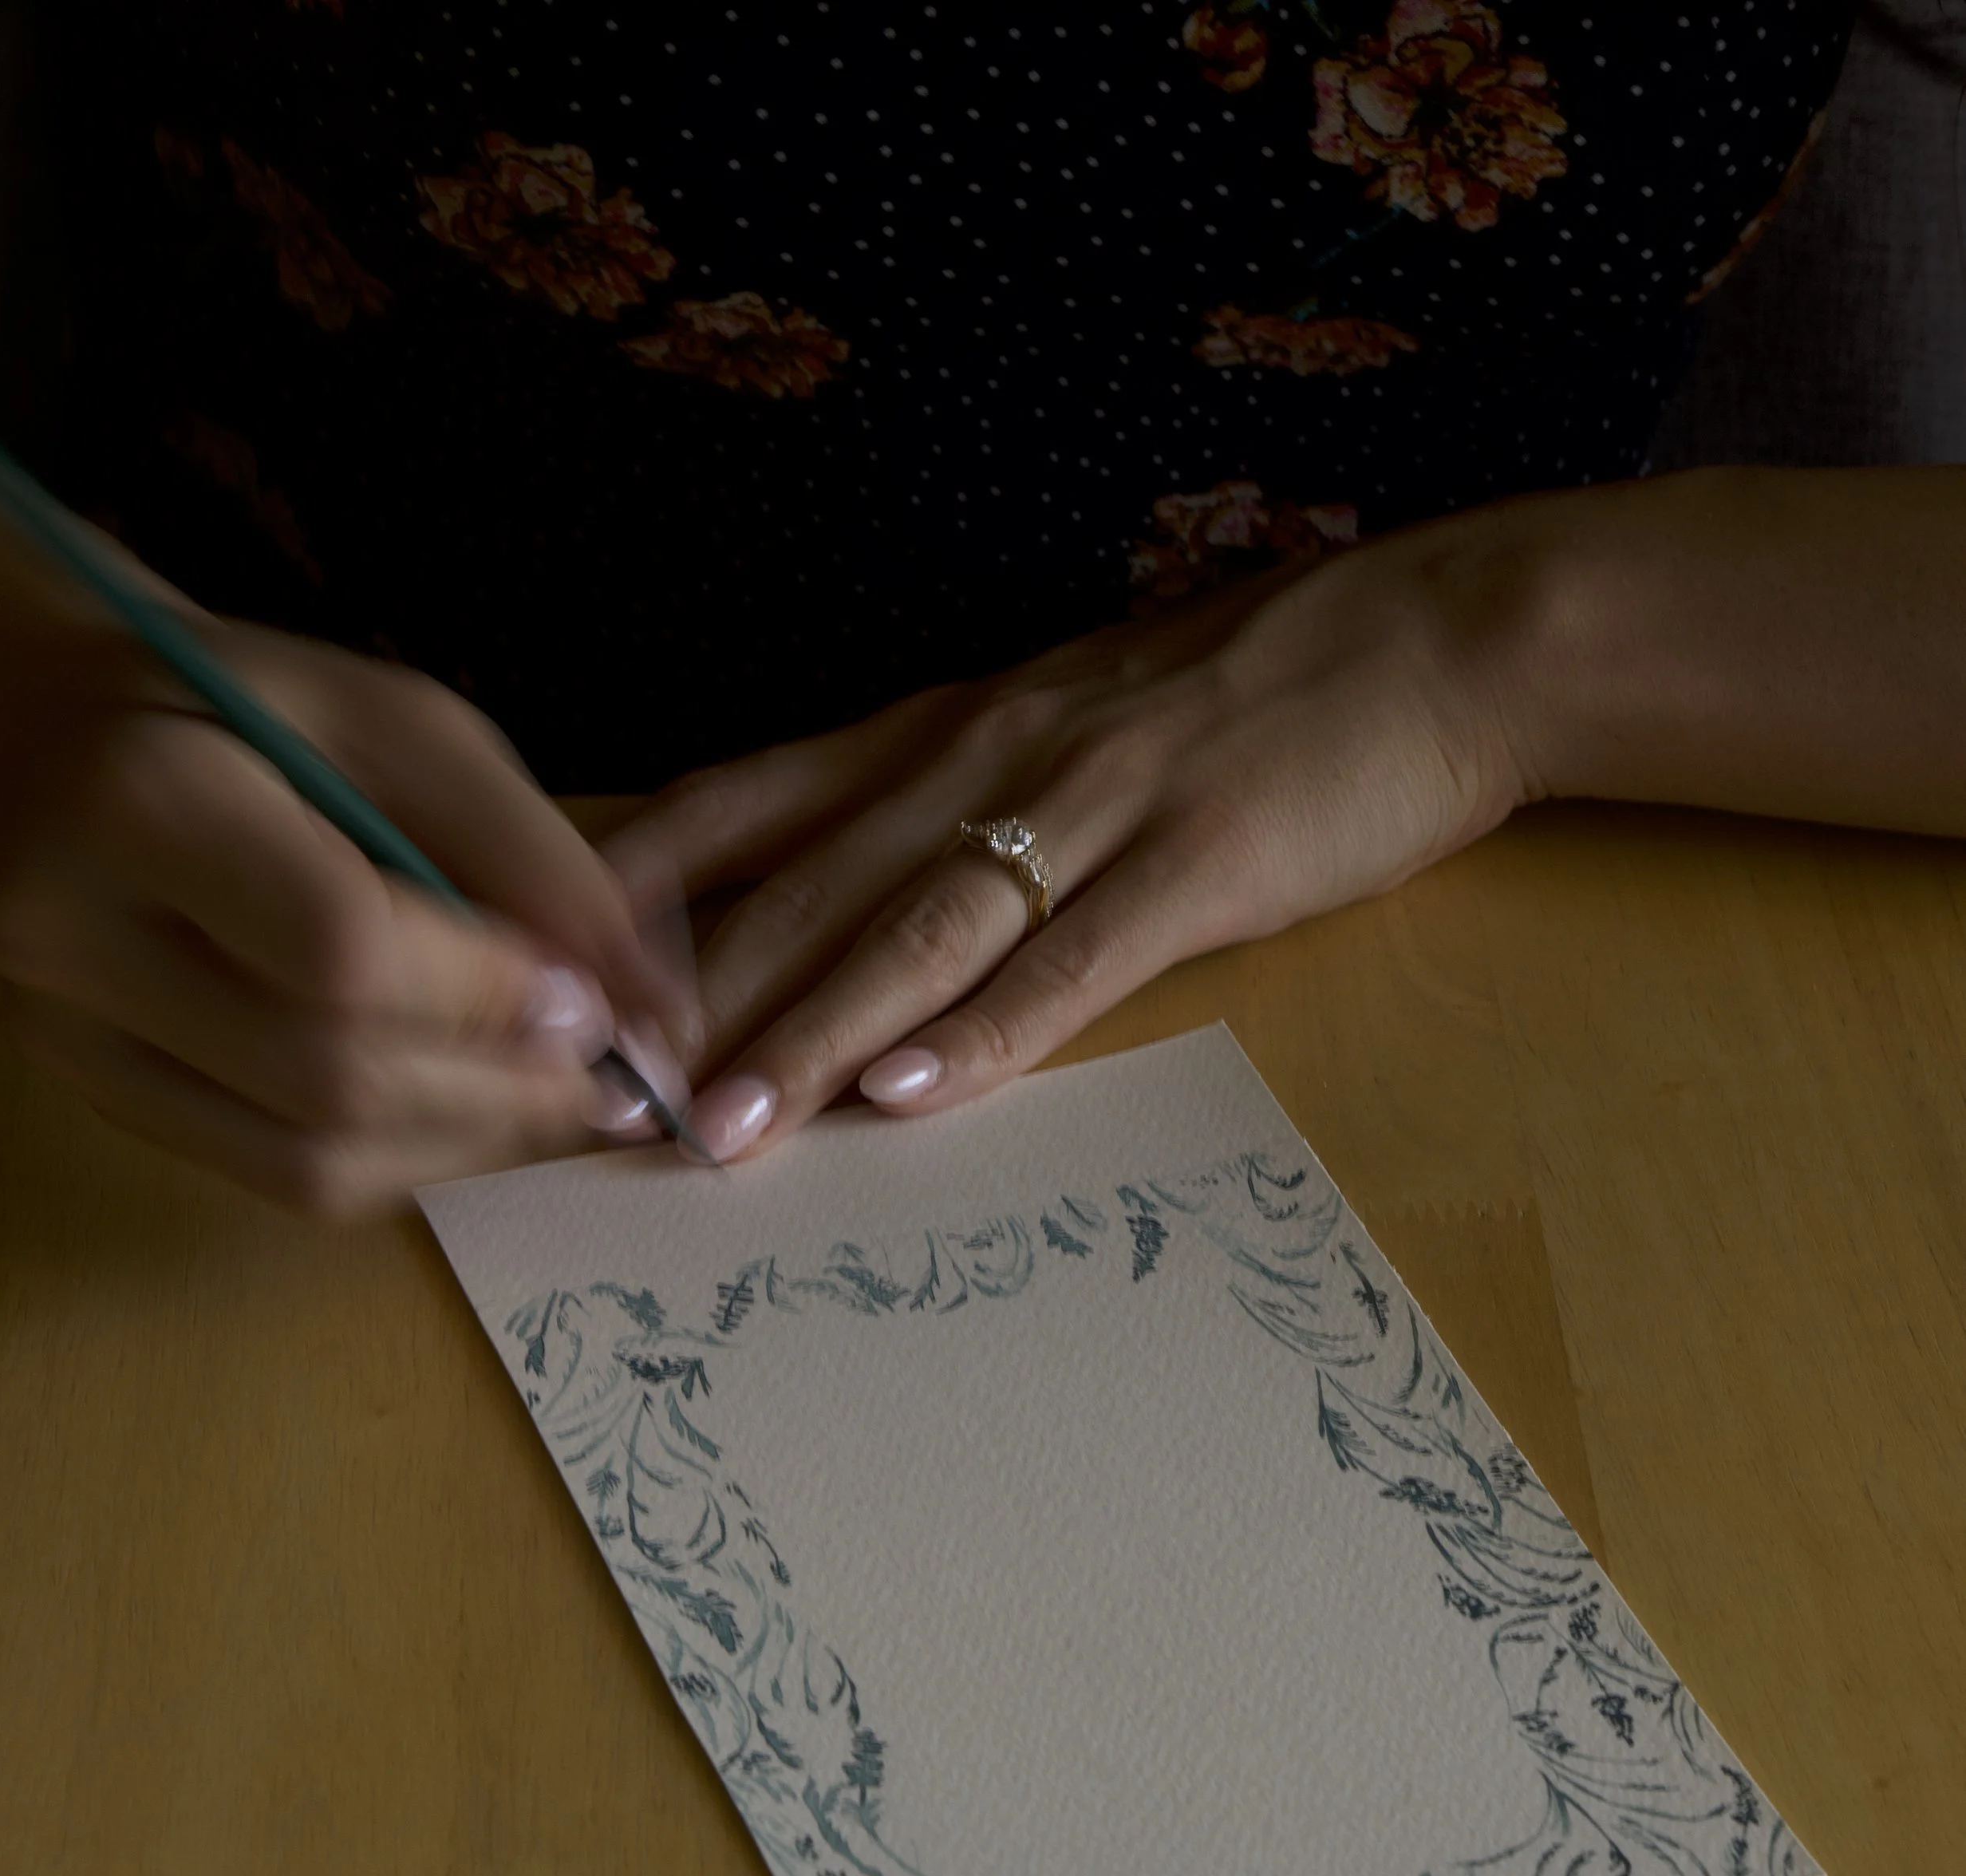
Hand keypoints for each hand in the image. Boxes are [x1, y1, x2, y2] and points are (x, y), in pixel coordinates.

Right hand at [0, 588, 689, 1213]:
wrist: (60, 729)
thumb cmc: (248, 711)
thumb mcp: (398, 726)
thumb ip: (532, 857)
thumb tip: (659, 1010)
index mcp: (145, 795)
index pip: (343, 950)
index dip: (491, 996)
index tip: (592, 1004)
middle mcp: (73, 932)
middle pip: (329, 1077)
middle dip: (500, 1091)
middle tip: (602, 1077)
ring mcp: (68, 1033)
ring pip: (306, 1159)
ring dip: (465, 1146)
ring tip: (548, 1099)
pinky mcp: (95, 1092)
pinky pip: (275, 1178)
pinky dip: (401, 1161)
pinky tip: (462, 1112)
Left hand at [602, 507, 1545, 1163]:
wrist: (1437, 641)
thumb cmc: (1241, 699)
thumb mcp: (1064, 719)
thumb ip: (948, 798)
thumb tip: (835, 898)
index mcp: (946, 726)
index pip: (750, 801)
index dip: (640, 894)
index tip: (548, 977)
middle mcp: (991, 755)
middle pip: (807, 886)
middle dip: (689, 999)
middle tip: (589, 1094)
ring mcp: (1095, 806)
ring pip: (917, 930)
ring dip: (807, 1033)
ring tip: (719, 1125)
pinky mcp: (1197, 863)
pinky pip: (1072, 962)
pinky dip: (989, 1032)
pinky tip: (912, 1092)